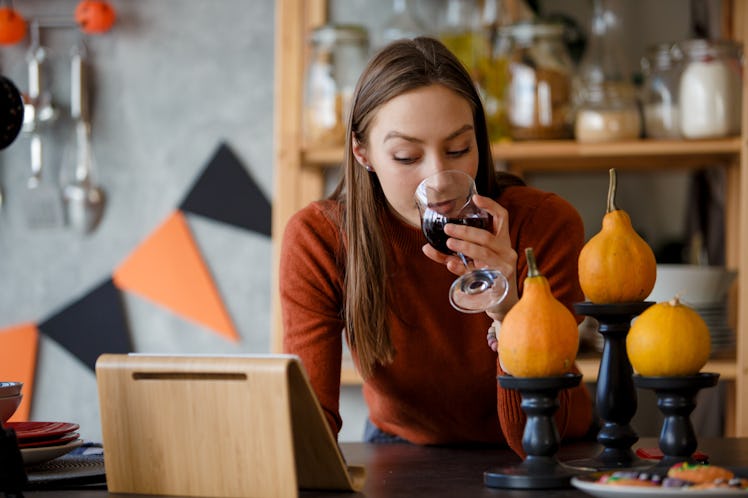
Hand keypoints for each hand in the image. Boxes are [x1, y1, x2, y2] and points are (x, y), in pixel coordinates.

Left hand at [421, 194, 518, 318]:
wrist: (501, 302)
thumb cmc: (485, 275)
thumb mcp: (471, 260)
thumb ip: (452, 253)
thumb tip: (426, 247)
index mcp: (502, 241)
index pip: (502, 218)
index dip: (490, 206)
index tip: (475, 198)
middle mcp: (505, 252)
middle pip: (487, 237)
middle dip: (466, 232)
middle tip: (448, 229)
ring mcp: (503, 268)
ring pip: (484, 253)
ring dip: (465, 247)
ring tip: (449, 243)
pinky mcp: (498, 283)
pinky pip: (479, 274)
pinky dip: (463, 269)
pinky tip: (451, 265)